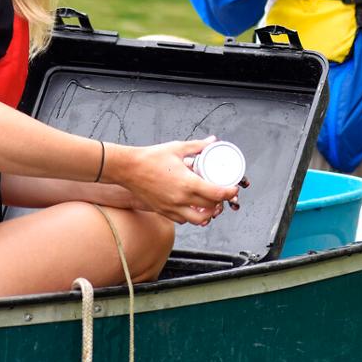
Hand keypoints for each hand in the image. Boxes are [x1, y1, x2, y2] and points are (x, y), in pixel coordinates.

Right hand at [110, 137, 238, 225]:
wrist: (128, 168)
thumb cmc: (150, 158)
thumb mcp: (177, 148)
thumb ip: (198, 146)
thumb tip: (212, 141)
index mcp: (187, 183)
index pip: (216, 193)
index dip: (229, 192)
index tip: (233, 188)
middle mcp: (181, 199)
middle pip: (211, 208)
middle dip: (221, 202)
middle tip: (223, 194)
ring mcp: (172, 207)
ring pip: (199, 220)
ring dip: (208, 214)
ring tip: (211, 205)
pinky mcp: (163, 211)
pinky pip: (183, 220)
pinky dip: (192, 217)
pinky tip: (193, 207)